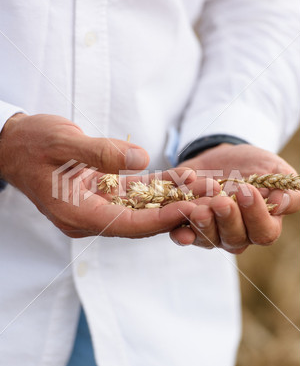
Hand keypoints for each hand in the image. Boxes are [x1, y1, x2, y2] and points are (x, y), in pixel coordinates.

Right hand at [0, 114, 208, 237]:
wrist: (13, 143)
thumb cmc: (31, 142)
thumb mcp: (63, 141)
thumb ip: (100, 152)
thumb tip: (140, 158)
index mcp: (77, 214)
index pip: (128, 224)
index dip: (162, 219)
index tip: (192, 209)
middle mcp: (90, 216)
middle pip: (142, 220)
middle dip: (177, 211)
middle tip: (214, 202)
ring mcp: (98, 206)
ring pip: (143, 207)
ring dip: (174, 199)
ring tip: (208, 188)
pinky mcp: (103, 192)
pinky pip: (135, 193)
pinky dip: (158, 187)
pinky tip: (184, 178)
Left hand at [170, 144, 299, 251]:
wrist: (223, 157)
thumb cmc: (255, 166)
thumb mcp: (276, 171)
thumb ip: (287, 190)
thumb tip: (280, 202)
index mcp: (262, 225)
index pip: (263, 232)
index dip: (256, 215)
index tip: (247, 191)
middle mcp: (236, 234)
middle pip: (234, 239)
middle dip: (227, 220)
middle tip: (221, 202)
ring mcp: (211, 232)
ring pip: (208, 238)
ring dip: (203, 226)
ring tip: (199, 210)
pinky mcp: (187, 225)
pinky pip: (183, 234)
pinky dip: (180, 234)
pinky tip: (179, 232)